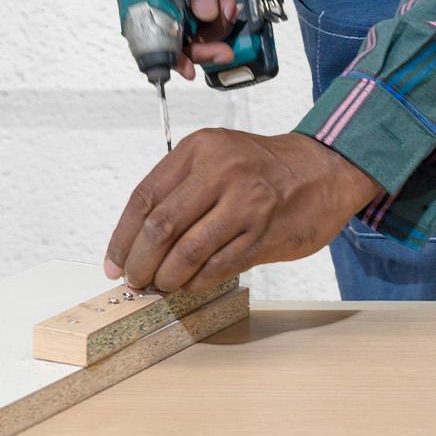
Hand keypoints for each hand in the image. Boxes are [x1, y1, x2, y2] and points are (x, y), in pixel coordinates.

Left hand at [103, 129, 385, 293]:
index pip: (145, 196)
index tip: (114, 260)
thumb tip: (139, 236)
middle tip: (134, 280)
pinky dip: (198, 282)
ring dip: (168, 277)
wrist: (321, 170)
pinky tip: (191, 285)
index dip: (123, 235)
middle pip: (161, 226)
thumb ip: (179, 188)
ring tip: (161, 285)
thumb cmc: (259, 167)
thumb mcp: (214, 157)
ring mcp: (244, 204)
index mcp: (197, 150)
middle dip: (141, 261)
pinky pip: (219, 266)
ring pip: (188, 251)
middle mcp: (219, 173)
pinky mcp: (264, 234)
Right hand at [154, 0, 238, 78]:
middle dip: (199, 47)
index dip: (167, 54)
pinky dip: (214, 18)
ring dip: (212, 28)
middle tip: (224, 50)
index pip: (148, 29)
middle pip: (169, 36)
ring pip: (187, 30)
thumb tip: (204, 12)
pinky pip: (196, 18)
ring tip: (229, 6)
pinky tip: (225, 3)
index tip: (188, 69)